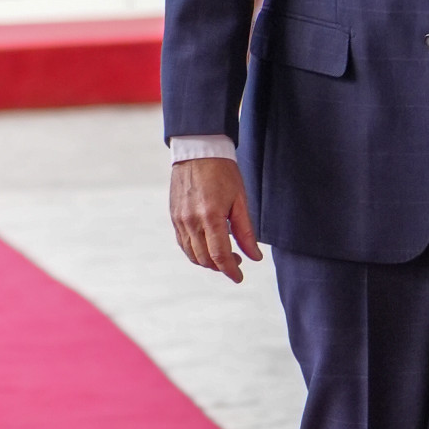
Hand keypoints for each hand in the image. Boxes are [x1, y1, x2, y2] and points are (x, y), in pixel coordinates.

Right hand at [170, 155, 262, 282]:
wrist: (198, 151)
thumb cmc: (222, 172)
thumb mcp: (240, 200)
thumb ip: (246, 231)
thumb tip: (254, 256)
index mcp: (210, 217)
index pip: (220, 256)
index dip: (231, 271)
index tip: (239, 277)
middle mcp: (191, 221)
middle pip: (205, 259)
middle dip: (221, 267)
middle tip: (236, 261)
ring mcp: (179, 220)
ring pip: (192, 255)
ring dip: (208, 261)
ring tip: (224, 254)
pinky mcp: (174, 217)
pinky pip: (183, 244)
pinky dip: (195, 251)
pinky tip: (208, 246)